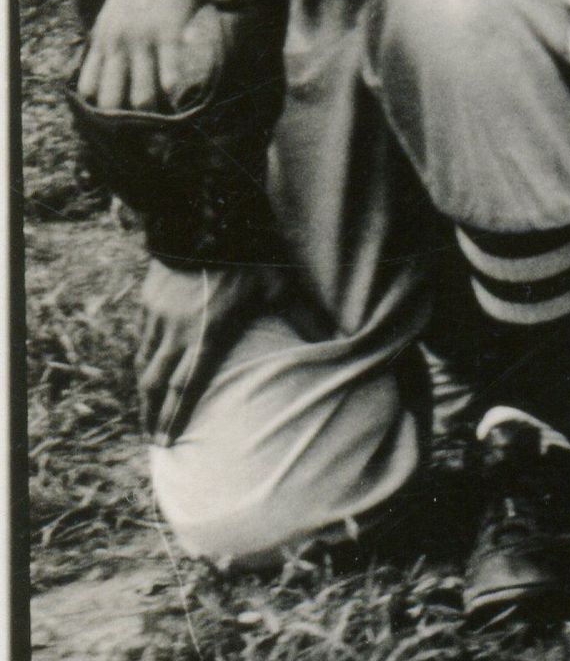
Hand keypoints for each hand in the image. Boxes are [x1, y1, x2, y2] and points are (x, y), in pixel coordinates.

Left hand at [77, 0, 232, 116]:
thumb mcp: (114, 13)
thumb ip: (108, 41)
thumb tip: (108, 71)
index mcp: (101, 38)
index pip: (88, 88)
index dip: (100, 109)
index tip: (118, 117)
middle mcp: (117, 43)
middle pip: (111, 99)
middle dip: (125, 121)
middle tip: (142, 129)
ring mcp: (142, 39)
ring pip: (141, 96)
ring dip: (153, 113)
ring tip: (164, 121)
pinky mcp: (168, 32)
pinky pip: (169, 74)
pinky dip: (173, 92)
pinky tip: (180, 100)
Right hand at [135, 255, 327, 441]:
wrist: (207, 218)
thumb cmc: (249, 254)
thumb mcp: (280, 285)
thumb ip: (304, 316)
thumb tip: (337, 338)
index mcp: (208, 335)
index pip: (188, 387)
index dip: (176, 417)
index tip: (167, 442)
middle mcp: (178, 332)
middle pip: (158, 383)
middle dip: (152, 414)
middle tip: (151, 439)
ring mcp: (159, 315)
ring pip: (144, 361)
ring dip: (143, 389)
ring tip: (144, 408)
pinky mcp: (150, 297)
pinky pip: (141, 337)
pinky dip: (141, 357)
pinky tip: (143, 364)